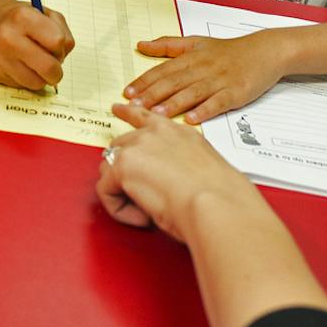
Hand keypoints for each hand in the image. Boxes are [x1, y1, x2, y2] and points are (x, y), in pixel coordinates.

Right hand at [0, 0, 73, 90]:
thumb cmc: (20, 18)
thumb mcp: (44, 13)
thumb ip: (61, 31)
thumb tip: (61, 58)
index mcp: (23, 17)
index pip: (57, 41)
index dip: (61, 46)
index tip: (56, 46)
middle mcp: (8, 38)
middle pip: (48, 67)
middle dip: (57, 71)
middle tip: (54, 67)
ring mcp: (0, 57)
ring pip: (37, 82)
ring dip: (42, 77)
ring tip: (36, 64)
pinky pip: (23, 86)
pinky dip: (27, 79)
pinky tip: (22, 65)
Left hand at [96, 100, 261, 237]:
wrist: (216, 204)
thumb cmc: (220, 197)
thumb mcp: (204, 169)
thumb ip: (183, 166)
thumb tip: (174, 181)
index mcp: (179, 133)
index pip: (147, 117)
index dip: (128, 114)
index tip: (118, 109)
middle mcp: (155, 134)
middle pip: (120, 146)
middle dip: (124, 170)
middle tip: (141, 196)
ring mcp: (137, 147)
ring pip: (110, 169)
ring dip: (123, 193)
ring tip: (148, 212)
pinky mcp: (122, 166)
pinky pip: (106, 191)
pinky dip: (119, 209)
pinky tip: (142, 217)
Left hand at [123, 32, 285, 123]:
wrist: (265, 51)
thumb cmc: (229, 50)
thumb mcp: (196, 42)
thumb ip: (168, 45)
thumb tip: (141, 45)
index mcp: (191, 57)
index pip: (163, 70)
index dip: (144, 81)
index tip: (128, 92)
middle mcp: (203, 68)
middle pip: (174, 82)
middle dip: (152, 94)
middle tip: (134, 106)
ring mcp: (219, 81)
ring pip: (193, 93)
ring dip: (174, 104)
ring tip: (156, 115)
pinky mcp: (235, 92)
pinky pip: (218, 102)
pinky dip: (205, 110)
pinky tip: (191, 119)